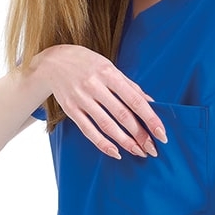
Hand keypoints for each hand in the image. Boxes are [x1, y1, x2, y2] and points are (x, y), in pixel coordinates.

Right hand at [36, 45, 166, 157]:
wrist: (52, 62)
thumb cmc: (86, 63)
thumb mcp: (109, 66)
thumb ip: (129, 85)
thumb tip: (150, 102)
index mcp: (109, 73)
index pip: (135, 100)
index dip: (150, 118)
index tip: (161, 133)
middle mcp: (95, 86)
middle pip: (122, 115)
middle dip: (140, 134)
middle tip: (152, 148)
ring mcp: (81, 99)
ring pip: (106, 125)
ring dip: (124, 141)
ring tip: (138, 151)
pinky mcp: (70, 109)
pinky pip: (88, 130)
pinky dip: (102, 143)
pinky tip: (115, 152)